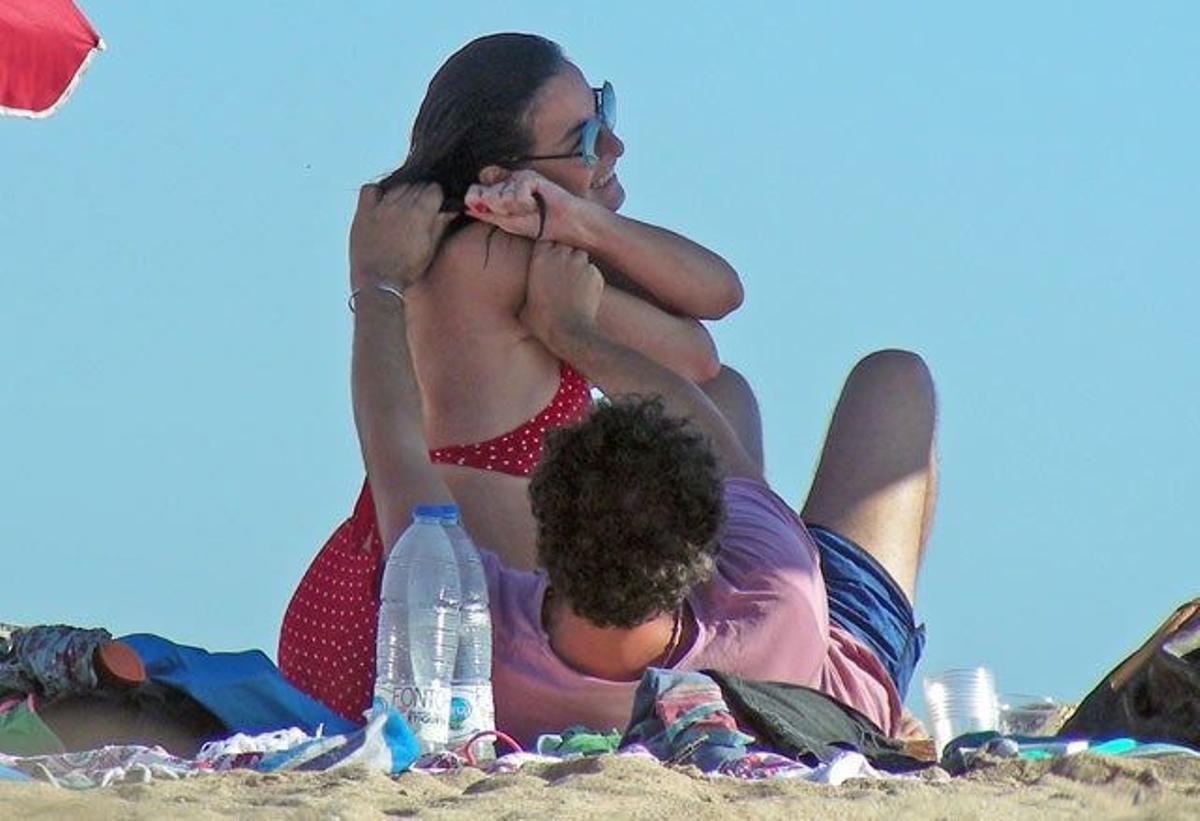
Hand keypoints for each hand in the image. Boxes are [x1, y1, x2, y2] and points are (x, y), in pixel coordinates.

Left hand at [349, 182, 454, 290]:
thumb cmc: (406, 269)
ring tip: (403, 209)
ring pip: (397, 186)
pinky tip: (381, 202)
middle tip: (420, 211)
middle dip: (421, 195)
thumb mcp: (430, 248)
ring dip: (403, 193)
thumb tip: (451, 209)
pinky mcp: (364, 212)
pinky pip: (370, 189)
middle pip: (416, 185)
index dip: (436, 196)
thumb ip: (441, 224)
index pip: (434, 189)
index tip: (435, 205)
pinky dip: (377, 192)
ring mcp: (381, 207)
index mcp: (420, 213)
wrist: (379, 281)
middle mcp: (401, 205)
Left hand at [464, 170, 578, 242]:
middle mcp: (505, 182)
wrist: (561, 222)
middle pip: (486, 194)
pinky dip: (525, 204)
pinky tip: (534, 203)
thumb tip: (468, 209)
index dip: (476, 198)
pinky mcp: (528, 176)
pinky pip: (515, 193)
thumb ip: (487, 213)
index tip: (487, 208)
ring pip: (500, 195)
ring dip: (514, 208)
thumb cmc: (537, 224)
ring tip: (528, 209)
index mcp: (499, 192)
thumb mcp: (506, 222)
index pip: (475, 189)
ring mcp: (516, 178)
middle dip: (499, 208)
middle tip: (516, 212)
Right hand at [520, 241, 603, 351]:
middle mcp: (560, 255)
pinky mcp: (594, 273)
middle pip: (564, 246)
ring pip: (580, 256)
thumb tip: (517, 293)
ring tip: (574, 285)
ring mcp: (579, 263)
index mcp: (539, 259)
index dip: (548, 250)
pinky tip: (585, 294)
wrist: (568, 332)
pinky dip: (590, 279)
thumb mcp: (524, 303)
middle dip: (564, 257)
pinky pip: (592, 270)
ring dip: (578, 266)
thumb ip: (525, 288)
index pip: (545, 241)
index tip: (548, 261)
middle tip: (563, 275)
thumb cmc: (542, 322)